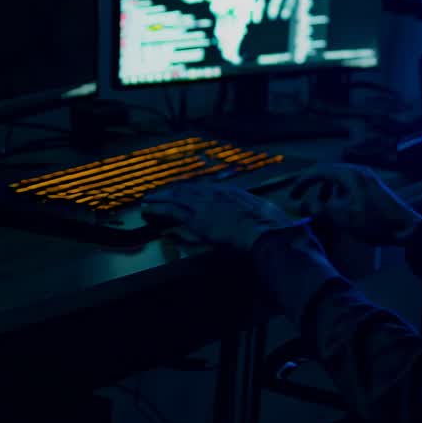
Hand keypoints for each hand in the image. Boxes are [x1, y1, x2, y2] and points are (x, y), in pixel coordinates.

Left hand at [142, 180, 305, 251]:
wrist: (267, 233)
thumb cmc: (274, 228)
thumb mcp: (269, 216)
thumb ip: (263, 214)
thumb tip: (269, 214)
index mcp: (234, 194)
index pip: (208, 189)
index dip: (194, 191)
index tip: (185, 192)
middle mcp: (217, 195)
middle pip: (190, 190)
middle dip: (173, 192)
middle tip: (159, 194)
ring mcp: (206, 205)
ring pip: (177, 198)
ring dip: (161, 199)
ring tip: (148, 201)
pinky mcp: (196, 219)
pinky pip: (171, 211)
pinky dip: (158, 210)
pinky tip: (148, 210)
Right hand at [288, 164, 420, 243]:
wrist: (407, 228)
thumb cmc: (374, 222)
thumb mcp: (343, 217)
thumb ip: (320, 209)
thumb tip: (301, 205)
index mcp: (349, 174)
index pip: (318, 171)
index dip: (301, 182)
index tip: (291, 196)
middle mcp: (357, 171)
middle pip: (327, 173)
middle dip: (312, 186)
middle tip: (301, 199)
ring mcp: (366, 178)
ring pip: (338, 180)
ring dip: (325, 191)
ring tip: (321, 207)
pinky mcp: (372, 187)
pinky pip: (348, 185)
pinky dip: (338, 194)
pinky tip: (340, 209)